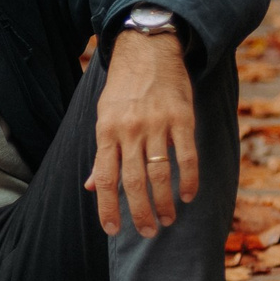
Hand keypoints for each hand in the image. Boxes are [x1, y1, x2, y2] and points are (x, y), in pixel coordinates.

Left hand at [85, 31, 198, 238]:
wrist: (147, 49)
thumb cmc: (123, 88)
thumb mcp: (103, 116)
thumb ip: (101, 153)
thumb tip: (90, 186)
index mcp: (106, 132)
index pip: (105, 179)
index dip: (107, 208)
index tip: (112, 230)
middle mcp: (129, 130)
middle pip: (133, 182)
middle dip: (140, 213)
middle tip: (148, 231)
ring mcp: (156, 124)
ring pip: (160, 173)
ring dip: (164, 202)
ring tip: (168, 219)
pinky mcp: (181, 117)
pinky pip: (186, 156)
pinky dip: (188, 179)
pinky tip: (188, 195)